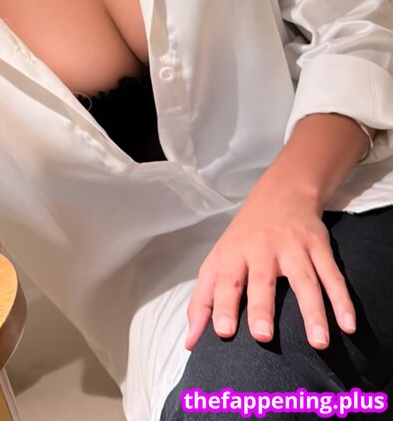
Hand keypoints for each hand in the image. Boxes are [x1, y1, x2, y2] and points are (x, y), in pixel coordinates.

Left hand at [184, 187, 356, 351]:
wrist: (281, 193)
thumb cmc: (244, 237)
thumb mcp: (218, 261)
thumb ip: (202, 301)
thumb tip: (189, 343)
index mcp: (234, 254)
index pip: (226, 281)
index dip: (223, 305)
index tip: (223, 332)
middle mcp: (262, 249)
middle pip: (262, 280)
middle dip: (262, 307)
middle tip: (262, 336)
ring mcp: (293, 247)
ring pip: (304, 280)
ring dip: (313, 311)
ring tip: (318, 343)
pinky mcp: (319, 246)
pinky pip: (332, 276)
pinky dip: (342, 300)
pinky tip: (347, 325)